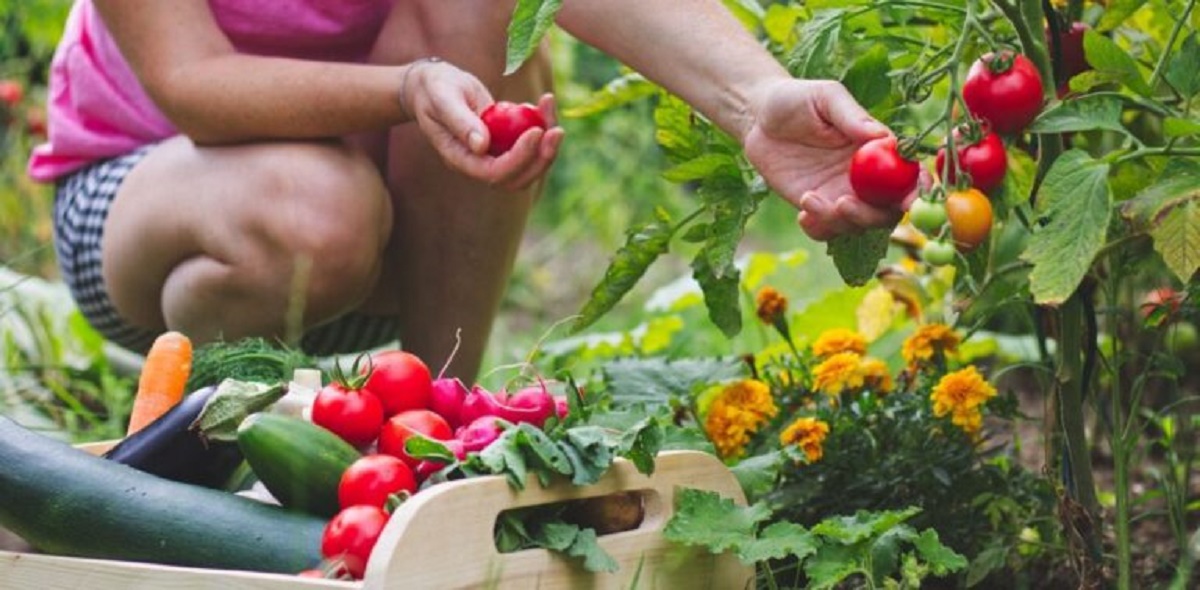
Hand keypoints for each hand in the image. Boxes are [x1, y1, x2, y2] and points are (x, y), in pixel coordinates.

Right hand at [402, 60, 562, 191]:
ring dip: (548, 144)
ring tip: (550, 106)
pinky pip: (532, 146)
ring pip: (529, 166)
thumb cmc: (434, 90)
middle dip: (542, 159)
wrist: (435, 87)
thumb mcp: (443, 99)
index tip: (536, 131)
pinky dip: (544, 126)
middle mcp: (479, 164)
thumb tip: (482, 146)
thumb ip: (459, 121)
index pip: (495, 173)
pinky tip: (543, 102)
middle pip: (518, 179)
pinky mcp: (505, 144)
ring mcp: (494, 155)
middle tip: (557, 131)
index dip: (519, 158)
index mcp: (460, 159)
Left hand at [742, 79, 919, 240]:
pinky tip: (802, 212)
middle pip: (887, 211)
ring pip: (857, 224)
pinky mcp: (816, 205)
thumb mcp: (826, 97)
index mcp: (878, 150)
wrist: (758, 117)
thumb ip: (852, 116)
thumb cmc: (798, 99)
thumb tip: (882, 136)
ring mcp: (841, 193)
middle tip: (843, 204)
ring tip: (808, 199)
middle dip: (872, 216)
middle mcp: (866, 177)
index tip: (907, 200)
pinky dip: (819, 229)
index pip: (909, 175)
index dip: (917, 191)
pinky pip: (827, 230)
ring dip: (839, 222)